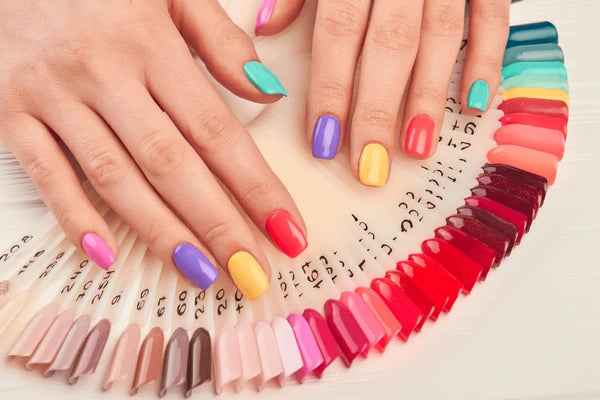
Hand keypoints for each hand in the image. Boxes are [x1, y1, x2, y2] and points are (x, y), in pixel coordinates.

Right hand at [0, 0, 307, 299]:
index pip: (216, 130)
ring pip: (115, 178)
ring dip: (161, 232)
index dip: (255, 185)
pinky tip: (107, 257)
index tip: (286, 228)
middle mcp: (104, 74)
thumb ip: (220, 40)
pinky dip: (74, 217)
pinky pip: (45, 173)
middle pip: (171, 164)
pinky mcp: (11, 112)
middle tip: (253, 272)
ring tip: (202, 274)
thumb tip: (267, 90)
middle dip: (217, 224)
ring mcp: (54, 96)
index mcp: (150, 43)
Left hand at [256, 0, 509, 185]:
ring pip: (441, 35)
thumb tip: (264, 27)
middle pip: (389, 45)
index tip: (323, 142)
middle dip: (378, 109)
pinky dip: (488, 57)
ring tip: (416, 148)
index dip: (331, 90)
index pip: (338, 32)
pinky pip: (493, 13)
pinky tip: (475, 102)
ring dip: (429, 95)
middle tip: (370, 166)